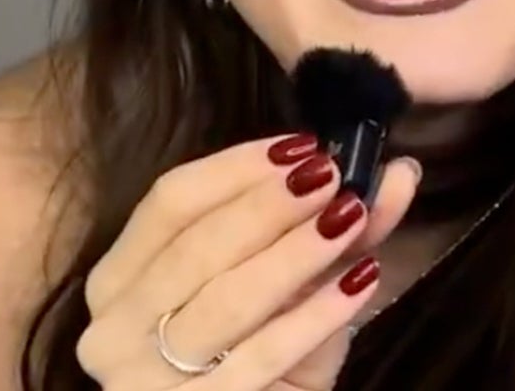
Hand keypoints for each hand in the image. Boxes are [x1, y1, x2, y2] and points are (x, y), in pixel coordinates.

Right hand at [75, 134, 418, 389]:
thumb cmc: (260, 348)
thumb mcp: (295, 283)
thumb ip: (335, 226)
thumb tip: (398, 171)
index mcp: (120, 278)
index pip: (169, 203)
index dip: (235, 168)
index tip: (301, 145)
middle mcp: (115, 326)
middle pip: (196, 248)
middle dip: (268, 207)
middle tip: (331, 177)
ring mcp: (144, 378)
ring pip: (225, 300)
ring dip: (294, 254)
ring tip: (352, 218)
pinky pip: (261, 355)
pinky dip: (315, 315)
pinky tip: (361, 282)